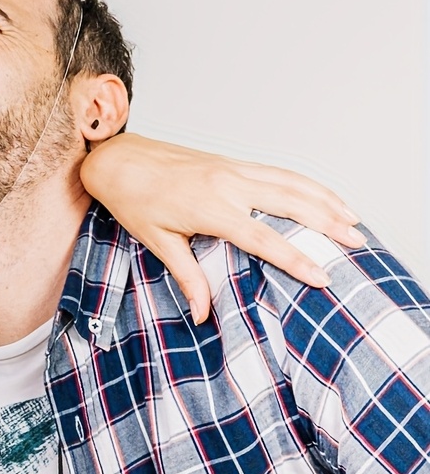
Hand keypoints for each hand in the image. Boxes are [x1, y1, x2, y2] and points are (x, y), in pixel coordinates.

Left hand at [80, 132, 363, 323]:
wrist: (117, 158)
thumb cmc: (132, 199)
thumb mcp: (157, 241)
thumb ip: (187, 276)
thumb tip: (202, 314)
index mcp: (209, 207)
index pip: (263, 238)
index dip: (295, 259)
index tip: (323, 277)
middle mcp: (226, 184)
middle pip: (289, 203)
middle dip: (326, 223)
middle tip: (356, 243)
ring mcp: (230, 169)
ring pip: (288, 181)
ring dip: (322, 198)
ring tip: (352, 218)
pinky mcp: (229, 162)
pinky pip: (275, 171)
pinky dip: (303, 182)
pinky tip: (320, 194)